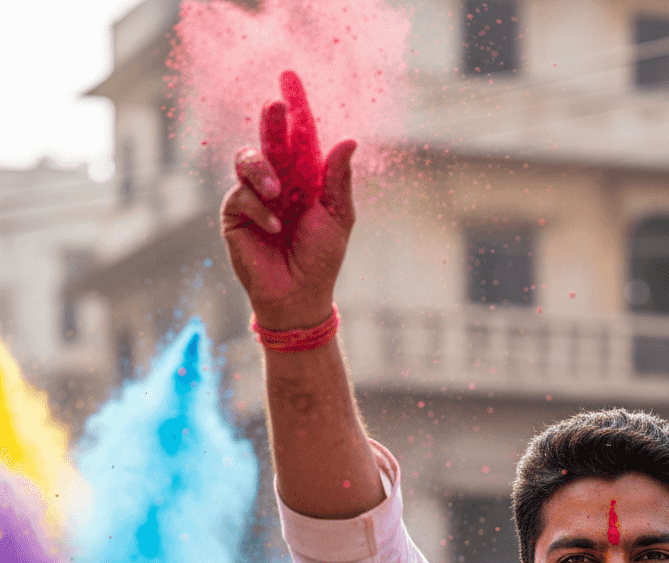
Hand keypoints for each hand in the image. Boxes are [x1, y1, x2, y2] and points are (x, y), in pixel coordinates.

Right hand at [220, 70, 355, 331]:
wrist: (299, 295)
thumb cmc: (321, 258)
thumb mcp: (338, 217)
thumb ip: (339, 179)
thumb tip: (349, 139)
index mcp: (306, 176)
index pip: (300, 134)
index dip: (296, 105)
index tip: (289, 77)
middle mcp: (279, 179)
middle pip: (271, 137)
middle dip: (272, 119)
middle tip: (274, 106)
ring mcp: (255, 195)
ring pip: (248, 159)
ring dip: (263, 169)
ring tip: (278, 192)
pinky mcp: (236, 214)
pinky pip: (241, 195)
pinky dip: (260, 207)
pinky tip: (274, 226)